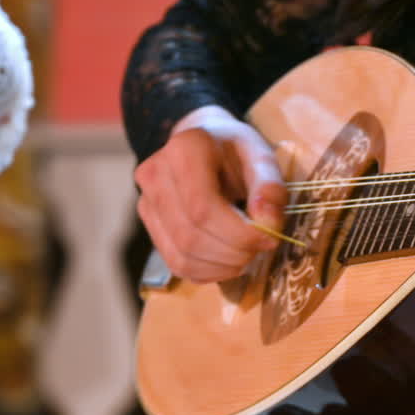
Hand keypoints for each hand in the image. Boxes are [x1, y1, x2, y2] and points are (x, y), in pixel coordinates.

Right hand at [133, 106, 287, 282]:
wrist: (201, 142)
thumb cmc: (233, 151)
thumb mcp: (260, 156)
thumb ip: (269, 187)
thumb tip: (267, 223)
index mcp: (185, 150)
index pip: (203, 208)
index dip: (237, 234)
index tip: (267, 239)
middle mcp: (155, 174)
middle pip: (190, 236)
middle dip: (232, 254)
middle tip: (258, 249)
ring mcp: (146, 201)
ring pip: (181, 256)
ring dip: (221, 267)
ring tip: (245, 255)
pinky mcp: (149, 224)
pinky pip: (175, 263)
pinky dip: (207, 272)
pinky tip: (227, 262)